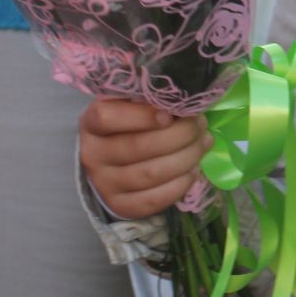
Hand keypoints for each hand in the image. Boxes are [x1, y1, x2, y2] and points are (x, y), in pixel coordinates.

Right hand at [79, 98, 210, 218]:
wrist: (109, 163)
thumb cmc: (126, 124)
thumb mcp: (127, 103)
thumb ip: (146, 95)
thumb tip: (181, 90)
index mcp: (92, 123)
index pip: (108, 118)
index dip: (141, 116)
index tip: (170, 114)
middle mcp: (93, 155)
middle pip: (138, 147)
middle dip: (179, 134)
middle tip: (200, 124)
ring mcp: (105, 184)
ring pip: (150, 174)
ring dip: (186, 157)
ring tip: (204, 143)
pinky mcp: (120, 206)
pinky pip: (153, 200)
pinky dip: (179, 185)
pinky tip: (194, 170)